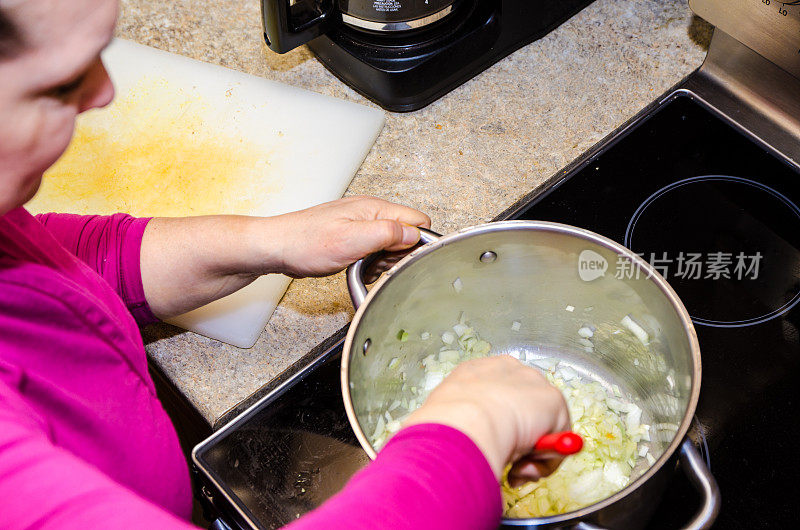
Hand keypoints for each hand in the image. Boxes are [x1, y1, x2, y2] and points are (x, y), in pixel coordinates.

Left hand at [269, 196, 430, 277]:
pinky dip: (370, 262)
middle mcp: (369, 213)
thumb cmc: (306, 242)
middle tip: (377, 263)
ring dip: (383, 260)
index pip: (417, 221)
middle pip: (406, 233)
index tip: (401, 257)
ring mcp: (360, 224)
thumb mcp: (352, 240)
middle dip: (398, 254)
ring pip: (390, 243)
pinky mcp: (351, 236)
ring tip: (364, 265)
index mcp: (374, 208)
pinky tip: (357, 267)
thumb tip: (413, 234)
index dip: (416, 242)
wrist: (277, 247)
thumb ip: (387, 233)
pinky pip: (373, 249)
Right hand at [402, 356, 570, 484]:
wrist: (466, 420)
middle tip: (506, 466)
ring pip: (542, 426)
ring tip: (513, 469)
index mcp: (477, 370)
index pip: (498, 396)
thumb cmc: (447, 424)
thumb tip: (476, 446)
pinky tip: (524, 465)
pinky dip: (545, 462)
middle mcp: (508, 370)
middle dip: (518, 440)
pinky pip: (557, 441)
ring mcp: (533, 382)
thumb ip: (465, 428)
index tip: (491, 448)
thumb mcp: (450, 421)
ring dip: (531, 455)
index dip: (498, 426)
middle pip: (523, 409)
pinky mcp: (553, 400)